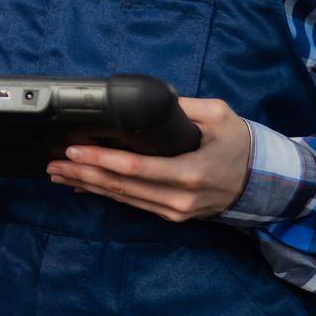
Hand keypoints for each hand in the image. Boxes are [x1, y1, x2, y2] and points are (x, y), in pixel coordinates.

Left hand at [45, 97, 250, 220]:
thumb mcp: (218, 115)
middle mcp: (180, 198)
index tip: (75, 151)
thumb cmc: (239, 144)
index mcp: (191, 172)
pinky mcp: (172, 215)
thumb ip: (183, 107)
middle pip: (122, 187)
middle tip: (54, 163)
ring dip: (88, 185)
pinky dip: (106, 194)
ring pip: (123, 198)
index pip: (136, 168)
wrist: (261, 181)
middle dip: (84, 174)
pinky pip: (133, 203)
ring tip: (59, 174)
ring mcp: (175, 211)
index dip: (102, 161)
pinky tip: (84, 186)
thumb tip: (148, 100)